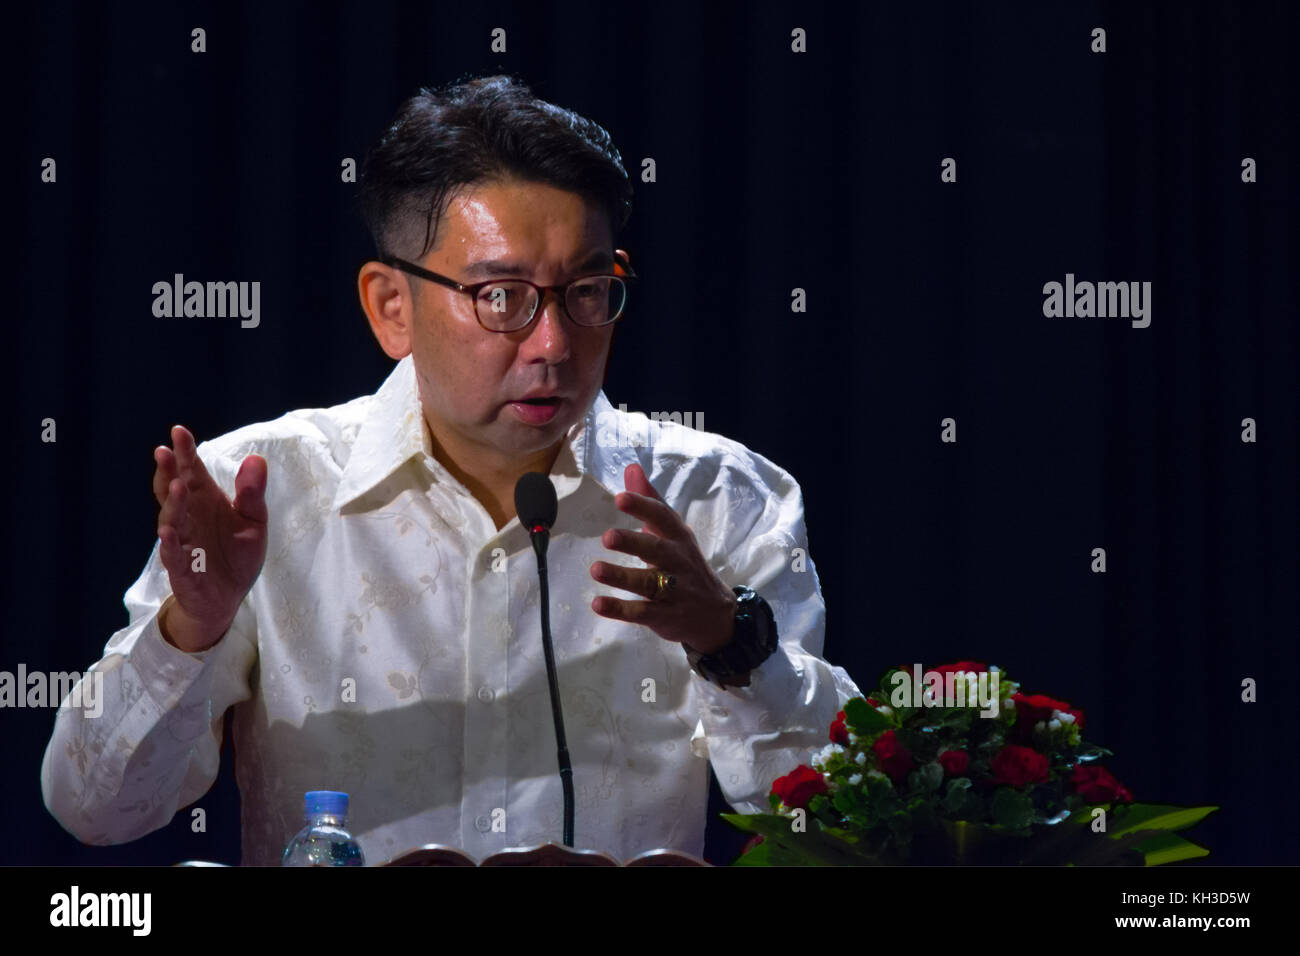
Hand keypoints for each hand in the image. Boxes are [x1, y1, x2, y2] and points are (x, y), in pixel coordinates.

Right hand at [153, 425, 267, 651]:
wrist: (228, 598)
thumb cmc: (236, 555)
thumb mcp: (253, 521)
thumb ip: (252, 493)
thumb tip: (256, 458)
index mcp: (205, 502)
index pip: (193, 473)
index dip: (185, 453)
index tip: (179, 431)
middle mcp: (189, 518)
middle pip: (175, 491)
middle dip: (169, 472)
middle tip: (165, 451)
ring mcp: (183, 543)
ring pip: (172, 520)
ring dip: (173, 504)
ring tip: (177, 485)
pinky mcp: (183, 570)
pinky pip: (174, 556)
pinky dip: (171, 545)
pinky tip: (168, 532)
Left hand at [589, 463, 737, 655]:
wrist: (715, 614)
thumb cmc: (685, 564)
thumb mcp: (673, 532)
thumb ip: (650, 501)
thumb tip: (631, 467)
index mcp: (678, 537)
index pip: (663, 518)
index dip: (643, 507)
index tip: (620, 498)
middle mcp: (678, 561)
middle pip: (656, 550)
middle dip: (633, 543)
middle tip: (608, 537)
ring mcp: (673, 591)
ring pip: (647, 583)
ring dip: (621, 577)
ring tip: (595, 569)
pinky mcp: (665, 616)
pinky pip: (642, 613)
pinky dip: (620, 610)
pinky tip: (597, 604)